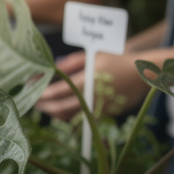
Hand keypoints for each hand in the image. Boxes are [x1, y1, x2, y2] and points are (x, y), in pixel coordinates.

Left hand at [37, 51, 151, 120]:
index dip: (41, 93)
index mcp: (88, 80)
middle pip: (60, 108)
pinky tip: (59, 109)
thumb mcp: (94, 55)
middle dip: (43, 106)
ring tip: (44, 105)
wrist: (144, 74)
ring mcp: (99, 108)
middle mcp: (92, 97)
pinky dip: (67, 116)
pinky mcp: (104, 114)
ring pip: (69, 117)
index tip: (29, 89)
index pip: (57, 92)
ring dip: (53, 113)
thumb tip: (52, 68)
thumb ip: (71, 62)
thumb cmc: (116, 60)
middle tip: (32, 101)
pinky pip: (80, 119)